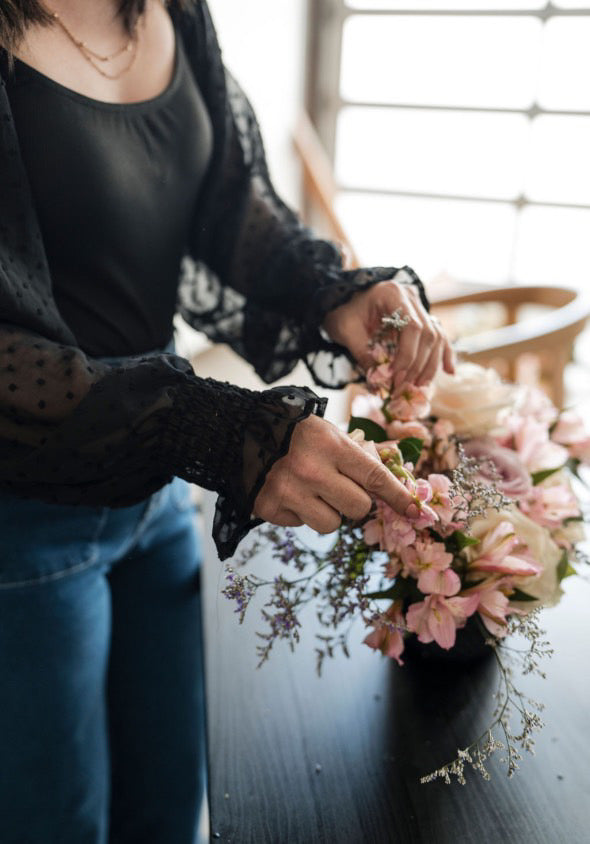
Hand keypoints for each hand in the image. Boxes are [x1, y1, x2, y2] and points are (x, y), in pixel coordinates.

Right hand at [253, 414, 414, 531]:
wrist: (237, 433)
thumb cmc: (292, 431)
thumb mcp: (327, 431)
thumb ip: (357, 454)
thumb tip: (394, 480)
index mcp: (331, 445)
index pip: (375, 476)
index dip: (398, 496)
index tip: (416, 511)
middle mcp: (311, 470)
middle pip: (358, 508)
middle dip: (355, 502)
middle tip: (340, 487)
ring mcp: (289, 492)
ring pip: (332, 524)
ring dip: (328, 512)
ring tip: (312, 492)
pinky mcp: (269, 509)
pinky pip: (301, 525)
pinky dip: (299, 513)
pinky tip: (289, 493)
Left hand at [322, 280, 454, 387]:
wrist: (341, 301)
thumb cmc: (342, 313)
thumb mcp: (346, 332)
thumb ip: (363, 354)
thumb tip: (381, 381)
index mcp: (392, 293)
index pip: (412, 326)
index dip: (406, 355)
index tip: (393, 375)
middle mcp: (411, 296)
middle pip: (427, 334)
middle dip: (417, 365)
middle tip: (402, 387)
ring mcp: (419, 306)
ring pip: (436, 337)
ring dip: (429, 365)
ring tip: (418, 387)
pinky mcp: (421, 318)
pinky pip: (438, 336)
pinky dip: (444, 355)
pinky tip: (449, 372)